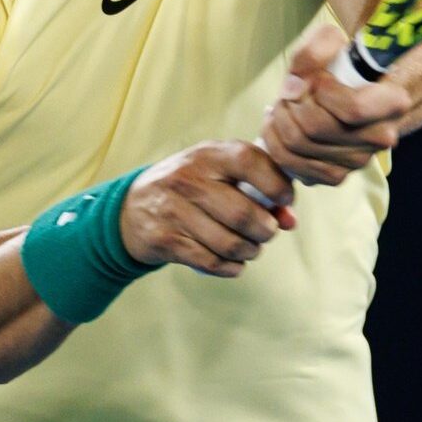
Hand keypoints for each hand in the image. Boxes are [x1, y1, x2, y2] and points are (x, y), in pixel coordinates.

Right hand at [120, 141, 296, 277]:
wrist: (132, 207)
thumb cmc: (191, 186)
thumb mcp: (218, 173)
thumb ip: (257, 189)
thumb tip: (290, 221)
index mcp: (208, 154)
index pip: (251, 161)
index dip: (277, 184)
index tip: (286, 200)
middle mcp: (189, 179)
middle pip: (244, 214)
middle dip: (266, 230)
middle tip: (267, 232)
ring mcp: (174, 210)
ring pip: (230, 243)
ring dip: (250, 251)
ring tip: (251, 247)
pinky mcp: (166, 240)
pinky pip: (211, 262)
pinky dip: (232, 267)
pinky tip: (234, 261)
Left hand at [259, 23, 410, 186]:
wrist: (343, 86)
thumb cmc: (338, 62)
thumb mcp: (329, 39)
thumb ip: (314, 51)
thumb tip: (294, 88)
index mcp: (392, 104)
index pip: (353, 109)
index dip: (323, 92)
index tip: (318, 78)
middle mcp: (380, 137)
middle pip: (316, 127)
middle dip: (292, 103)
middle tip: (291, 89)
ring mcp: (358, 160)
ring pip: (299, 145)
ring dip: (280, 119)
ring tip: (284, 103)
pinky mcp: (335, 175)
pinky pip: (291, 164)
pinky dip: (275, 142)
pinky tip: (280, 124)